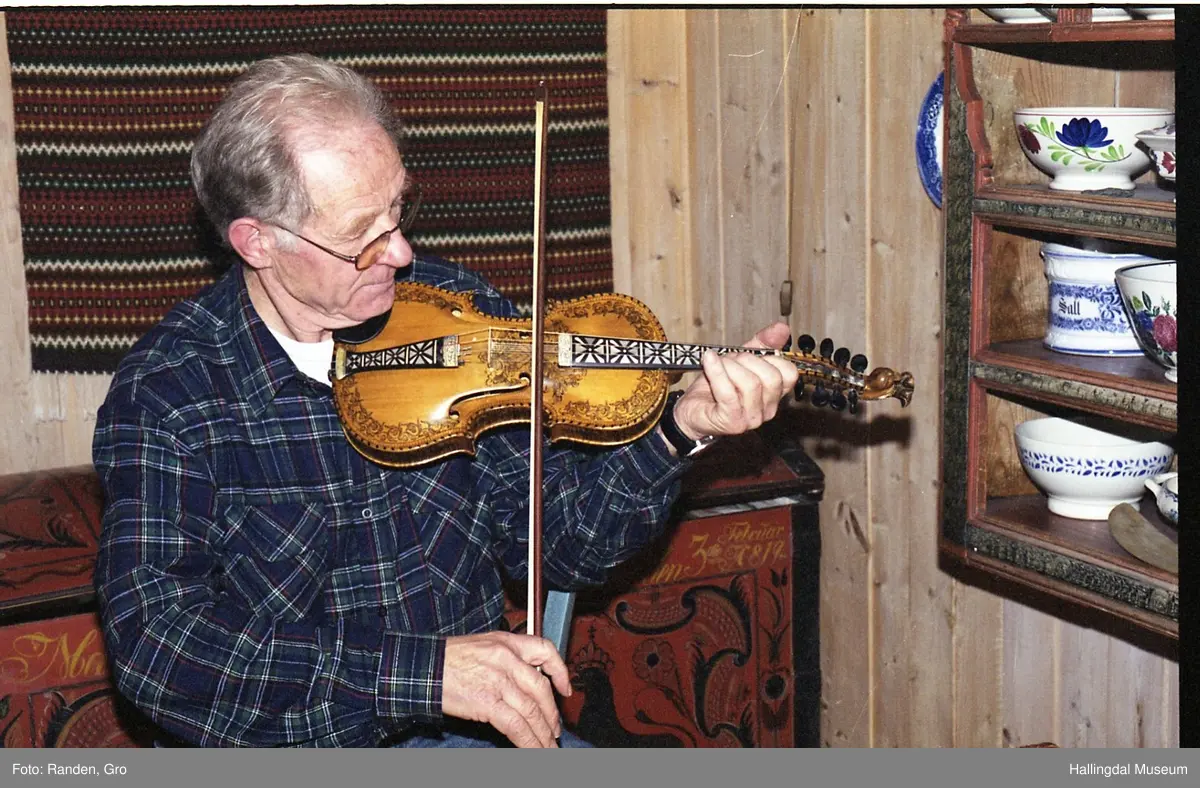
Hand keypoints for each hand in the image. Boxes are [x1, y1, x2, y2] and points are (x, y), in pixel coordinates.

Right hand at [442, 631, 572, 747]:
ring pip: (532, 711)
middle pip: (541, 689)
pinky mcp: (487, 701)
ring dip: (542, 734)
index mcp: (507, 641)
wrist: (421, 667)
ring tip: (547, 747)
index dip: (560, 671)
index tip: (566, 690)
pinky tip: (532, 749)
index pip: (545, 650)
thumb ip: (505, 660)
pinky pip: (516, 725)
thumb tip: (523, 685)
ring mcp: (498, 680)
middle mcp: (507, 658)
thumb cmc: (446, 659)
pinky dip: (527, 741)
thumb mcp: (481, 647)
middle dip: (551, 715)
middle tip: (555, 731)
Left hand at [672, 321, 798, 440]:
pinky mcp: (731, 422)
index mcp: (773, 395)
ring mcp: (751, 419)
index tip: (750, 353)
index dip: (771, 357)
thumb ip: (761, 345)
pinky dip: (717, 372)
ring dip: (729, 366)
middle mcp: (767, 410)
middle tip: (729, 359)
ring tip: (715, 364)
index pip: (789, 373)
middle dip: (747, 359)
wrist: (691, 409)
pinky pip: (728, 393)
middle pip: (772, 377)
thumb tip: (782, 328)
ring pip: (750, 384)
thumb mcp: (739, 360)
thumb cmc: (715, 387)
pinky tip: (708, 360)